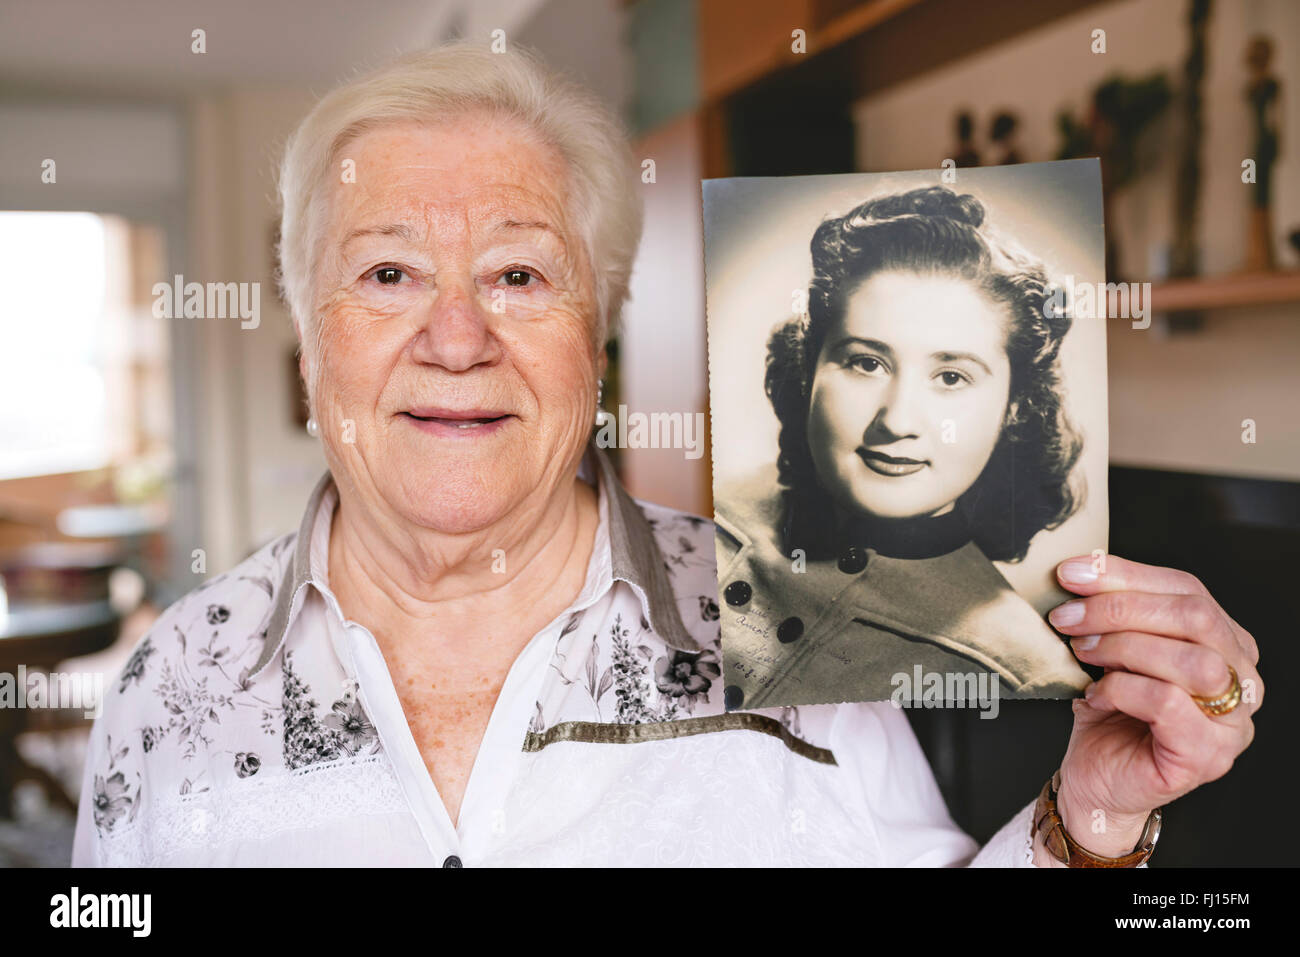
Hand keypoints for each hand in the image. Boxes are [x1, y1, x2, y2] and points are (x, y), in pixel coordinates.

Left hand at [1042, 554, 1262, 861]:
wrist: (1094, 780)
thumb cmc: (1107, 712)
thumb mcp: (1109, 648)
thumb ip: (1111, 611)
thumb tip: (1079, 571)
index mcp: (1225, 642)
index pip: (1188, 588)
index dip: (1126, 573)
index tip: (1071, 572)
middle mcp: (1242, 680)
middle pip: (1195, 617)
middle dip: (1120, 608)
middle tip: (1068, 617)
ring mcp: (1232, 723)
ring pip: (1191, 661)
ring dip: (1123, 648)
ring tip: (1082, 653)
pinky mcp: (1206, 756)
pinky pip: (1170, 704)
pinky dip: (1123, 690)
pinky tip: (1096, 694)